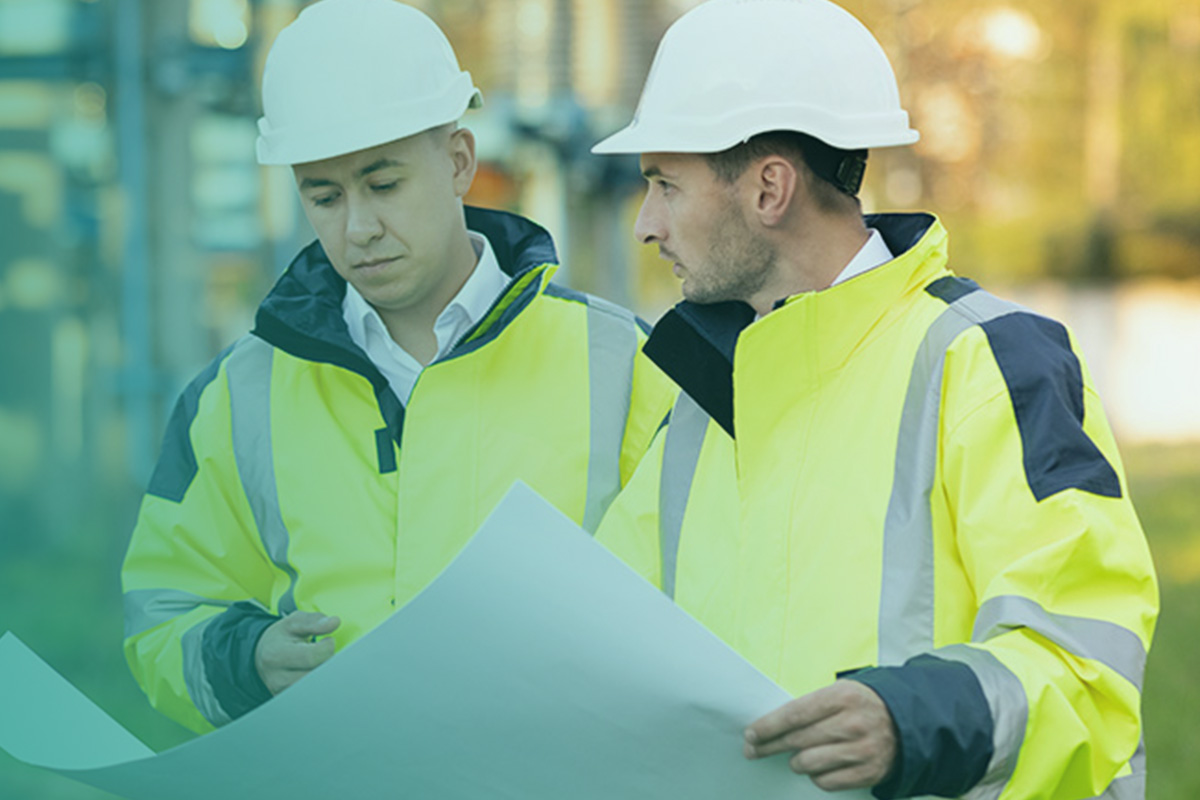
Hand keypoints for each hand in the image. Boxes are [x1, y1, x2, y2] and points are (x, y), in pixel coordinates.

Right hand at [254, 611, 340, 695]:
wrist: (263, 657)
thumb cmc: (280, 638)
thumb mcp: (294, 622)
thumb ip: (315, 621)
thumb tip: (334, 622)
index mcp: (277, 655)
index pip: (312, 657)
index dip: (327, 646)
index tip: (327, 640)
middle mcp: (278, 678)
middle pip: (318, 674)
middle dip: (328, 661)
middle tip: (324, 653)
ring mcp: (284, 693)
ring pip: (319, 687)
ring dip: (326, 674)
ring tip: (319, 663)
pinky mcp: (291, 701)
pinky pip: (315, 696)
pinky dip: (321, 684)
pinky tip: (317, 673)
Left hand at [743, 680, 896, 791]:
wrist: (906, 724)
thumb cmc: (862, 706)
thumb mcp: (840, 692)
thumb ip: (810, 706)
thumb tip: (771, 727)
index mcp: (842, 697)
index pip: (794, 714)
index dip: (768, 727)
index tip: (751, 734)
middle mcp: (853, 723)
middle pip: (797, 740)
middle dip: (769, 746)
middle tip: (753, 750)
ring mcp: (862, 750)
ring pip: (808, 763)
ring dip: (796, 762)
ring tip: (796, 757)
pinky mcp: (868, 773)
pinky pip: (826, 781)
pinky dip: (816, 776)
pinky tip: (818, 767)